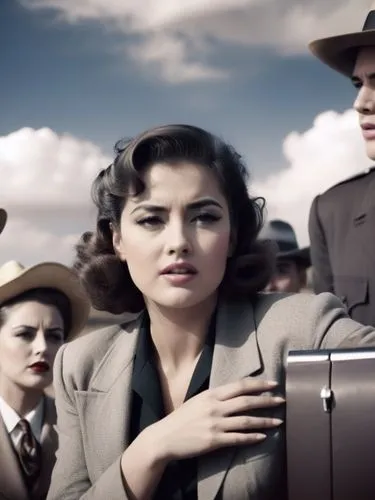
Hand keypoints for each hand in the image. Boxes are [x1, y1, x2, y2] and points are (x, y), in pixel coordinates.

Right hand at [146, 378, 283, 461]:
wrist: (164, 437)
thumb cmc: (181, 418)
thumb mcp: (198, 401)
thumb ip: (215, 397)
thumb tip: (235, 394)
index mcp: (211, 394)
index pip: (240, 385)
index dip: (258, 384)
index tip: (273, 384)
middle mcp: (215, 407)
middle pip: (246, 401)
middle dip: (267, 400)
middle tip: (282, 400)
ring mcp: (215, 424)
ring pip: (246, 421)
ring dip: (265, 421)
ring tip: (278, 421)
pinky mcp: (214, 441)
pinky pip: (238, 438)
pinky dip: (252, 437)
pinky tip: (263, 437)